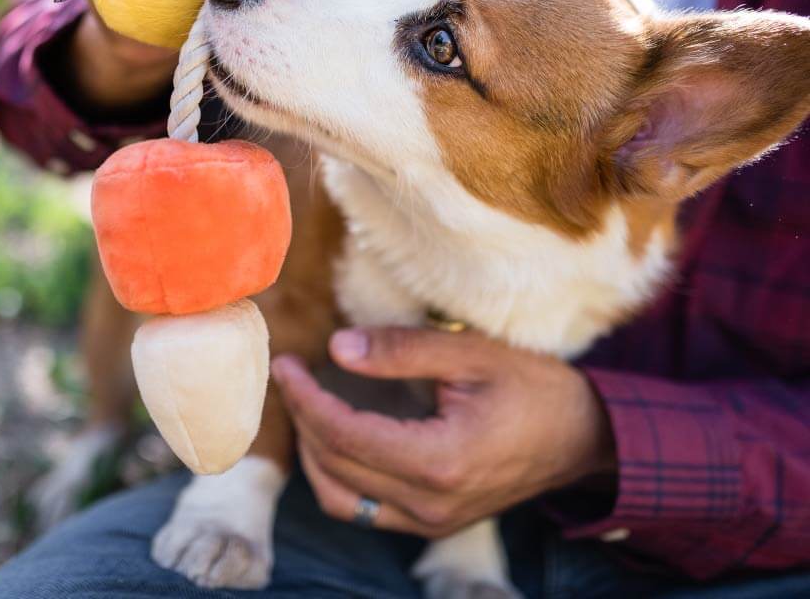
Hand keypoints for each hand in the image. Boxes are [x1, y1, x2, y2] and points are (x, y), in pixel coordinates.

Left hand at [272, 327, 615, 537]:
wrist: (585, 435)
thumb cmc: (533, 385)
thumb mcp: (469, 353)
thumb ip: (401, 350)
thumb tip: (337, 349)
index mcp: (439, 460)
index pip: (345, 434)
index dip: (306, 398)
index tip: (285, 364)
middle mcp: (430, 503)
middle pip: (335, 467)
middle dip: (302, 419)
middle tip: (289, 376)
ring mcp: (433, 521)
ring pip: (342, 500)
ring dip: (313, 454)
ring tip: (305, 406)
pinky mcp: (436, 522)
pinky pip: (366, 511)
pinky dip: (338, 477)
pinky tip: (336, 438)